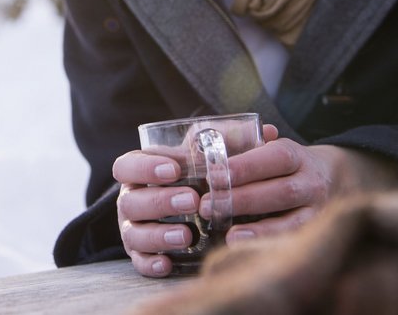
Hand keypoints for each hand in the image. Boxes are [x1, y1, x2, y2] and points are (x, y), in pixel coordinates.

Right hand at [114, 124, 279, 276]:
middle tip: (192, 200)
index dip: (145, 167)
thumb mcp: (213, 158)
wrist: (198, 209)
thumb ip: (233, 144)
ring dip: (158, 234)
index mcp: (141, 172)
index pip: (127, 165)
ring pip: (134, 234)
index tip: (174, 169)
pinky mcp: (143, 256)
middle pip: (131, 200)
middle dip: (160, 201)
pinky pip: (138, 263)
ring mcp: (135, 229)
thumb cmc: (203, 177)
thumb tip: (270, 132)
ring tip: (187, 235)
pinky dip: (150, 264)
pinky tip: (168, 264)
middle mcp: (133, 199)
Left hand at [202, 138, 397, 243]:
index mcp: (295, 155)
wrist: (331, 177)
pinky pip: (295, 240)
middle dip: (243, 199)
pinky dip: (271, 244)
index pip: (273, 157)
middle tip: (208, 205)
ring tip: (228, 233)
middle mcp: (311, 182)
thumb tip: (204, 144)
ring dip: (258, 228)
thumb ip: (239, 144)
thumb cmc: (281, 162)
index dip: (245, 167)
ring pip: (292, 219)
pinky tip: (247, 247)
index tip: (213, 175)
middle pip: (280, 191)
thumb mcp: (267, 146)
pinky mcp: (316, 231)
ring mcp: (318, 209)